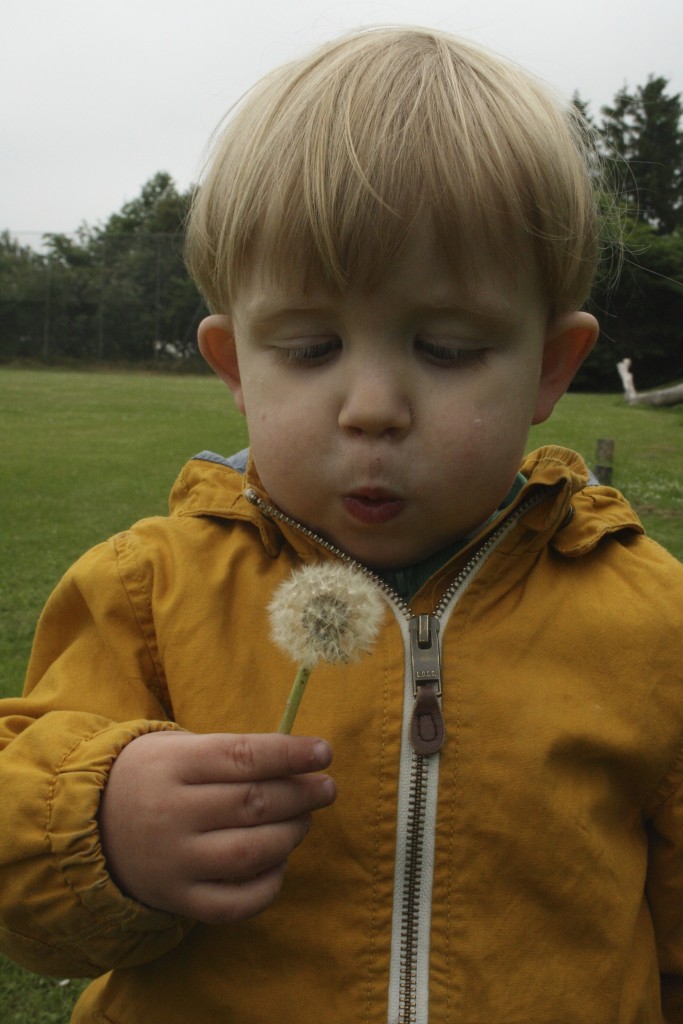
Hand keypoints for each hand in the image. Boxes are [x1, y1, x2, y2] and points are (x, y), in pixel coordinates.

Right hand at [98, 731, 335, 923]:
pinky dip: (268, 886)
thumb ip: (233, 754)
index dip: (290, 754)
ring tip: (304, 820)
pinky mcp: (176, 898)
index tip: (324, 752)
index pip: (243, 756)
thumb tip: (300, 762)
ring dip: (291, 835)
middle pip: (252, 803)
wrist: (90, 823)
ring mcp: (173, 861)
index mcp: (173, 765)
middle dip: (301, 795)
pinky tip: (279, 862)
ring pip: (250, 853)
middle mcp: (171, 813)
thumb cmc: (155, 775)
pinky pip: (234, 903)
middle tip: (325, 788)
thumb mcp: (180, 747)